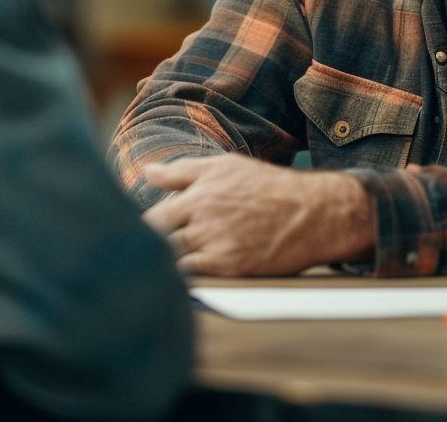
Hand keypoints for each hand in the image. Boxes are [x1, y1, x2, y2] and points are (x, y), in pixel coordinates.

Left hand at [142, 154, 374, 275]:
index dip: (140, 228)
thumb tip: (148, 172)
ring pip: (172, 262)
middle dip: (146, 249)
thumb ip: (182, 172)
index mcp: (199, 195)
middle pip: (157, 242)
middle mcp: (204, 221)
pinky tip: (178, 280)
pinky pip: (194, 279)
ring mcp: (217, 247)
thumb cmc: (268, 186)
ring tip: (156, 269)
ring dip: (162, 265)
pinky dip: (182, 280)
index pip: (151, 218)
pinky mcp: (231, 269)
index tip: (135, 233)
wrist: (311, 212)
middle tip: (139, 255)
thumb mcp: (224, 166)